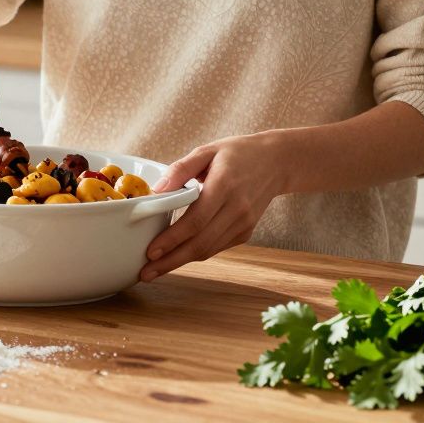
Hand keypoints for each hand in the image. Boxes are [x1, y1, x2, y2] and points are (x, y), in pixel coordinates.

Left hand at [140, 130, 296, 281]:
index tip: (150, 252)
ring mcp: (244, 223)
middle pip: (200, 243)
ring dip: (181, 262)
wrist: (277, 162)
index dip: (172, 239)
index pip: (195, 221)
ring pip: (208, 250)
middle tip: (146, 273)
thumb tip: (157, 190)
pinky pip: (216, 247)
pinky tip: (177, 256)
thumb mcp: (207, 151)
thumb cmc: (237, 153)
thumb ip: (181, 169)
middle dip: (171, 261)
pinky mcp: (246, 231)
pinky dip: (196, 253)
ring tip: (155, 269)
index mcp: (224, 186)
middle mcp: (236, 209)